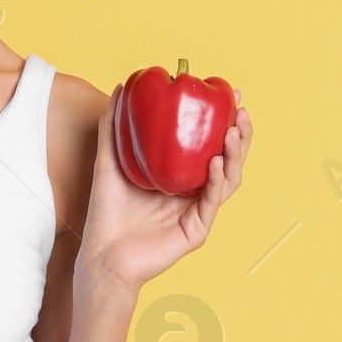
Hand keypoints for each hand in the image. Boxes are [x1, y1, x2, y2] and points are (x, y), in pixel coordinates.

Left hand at [78, 85, 252, 291]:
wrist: (101, 254)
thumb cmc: (106, 211)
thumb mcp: (109, 161)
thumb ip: (113, 126)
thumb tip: (121, 86)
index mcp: (181, 176)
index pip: (210, 143)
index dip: (223, 120)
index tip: (229, 94)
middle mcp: (194, 192)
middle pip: (228, 159)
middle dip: (239, 134)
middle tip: (240, 110)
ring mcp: (198, 212)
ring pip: (228, 179)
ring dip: (234, 154)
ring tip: (232, 130)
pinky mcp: (196, 230)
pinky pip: (211, 202)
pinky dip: (216, 181)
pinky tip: (216, 161)